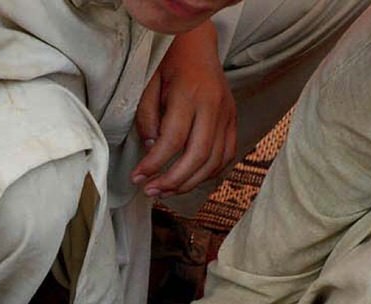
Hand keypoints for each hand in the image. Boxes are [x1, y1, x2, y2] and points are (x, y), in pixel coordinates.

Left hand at [133, 21, 236, 196]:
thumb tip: (153, 150)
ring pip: (214, 161)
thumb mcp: (148, 85)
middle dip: (173, 180)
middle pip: (198, 155)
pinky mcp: (233, 120)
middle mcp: (213, 106)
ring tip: (166, 191)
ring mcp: (227, 114)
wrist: (197, 45)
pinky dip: (208, 173)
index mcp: (190, 94)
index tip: (137, 178)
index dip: (154, 164)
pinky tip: (188, 180)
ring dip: (189, 183)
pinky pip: (226, 156)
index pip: (173, 140)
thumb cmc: (168, 64)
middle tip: (151, 191)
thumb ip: (147, 118)